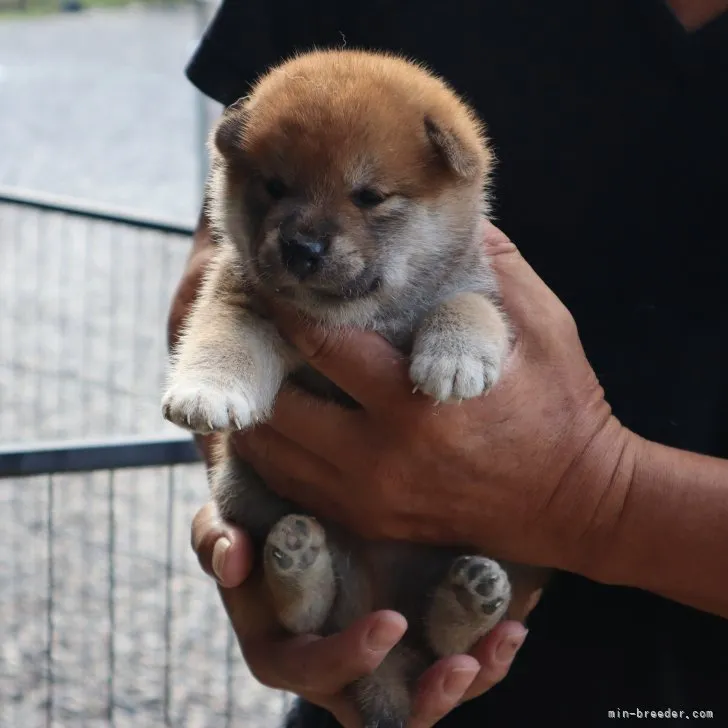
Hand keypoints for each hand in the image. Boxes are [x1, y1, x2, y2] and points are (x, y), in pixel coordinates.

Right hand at [191, 501, 528, 727]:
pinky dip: (485, 649)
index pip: (311, 672)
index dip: (347, 661)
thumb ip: (216, 536)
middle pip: (378, 709)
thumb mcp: (225, 516)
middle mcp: (335, 661)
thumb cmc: (255, 509)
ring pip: (424, 694)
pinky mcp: (414, 632)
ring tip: (500, 645)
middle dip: (423, 699)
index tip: (388, 624)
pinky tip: (511, 622)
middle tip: (460, 666)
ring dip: (466, 681)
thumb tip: (234, 557)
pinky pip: (452, 657)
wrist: (293, 493)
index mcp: (284, 644)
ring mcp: (379, 652)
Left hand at [233, 221, 634, 572]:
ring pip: (273, 452)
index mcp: (417, 400)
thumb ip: (496, 268)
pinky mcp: (370, 522)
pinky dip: (274, 452)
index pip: (321, 343)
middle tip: (249, 325)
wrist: (578, 505)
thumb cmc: (563, 409)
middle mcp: (381, 456)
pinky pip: (293, 486)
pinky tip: (276, 421)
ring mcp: (369, 497)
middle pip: (280, 402)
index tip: (270, 281)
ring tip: (256, 369)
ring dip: (257, 407)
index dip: (286, 306)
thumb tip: (460, 215)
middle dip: (258, 357)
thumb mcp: (544, 327)